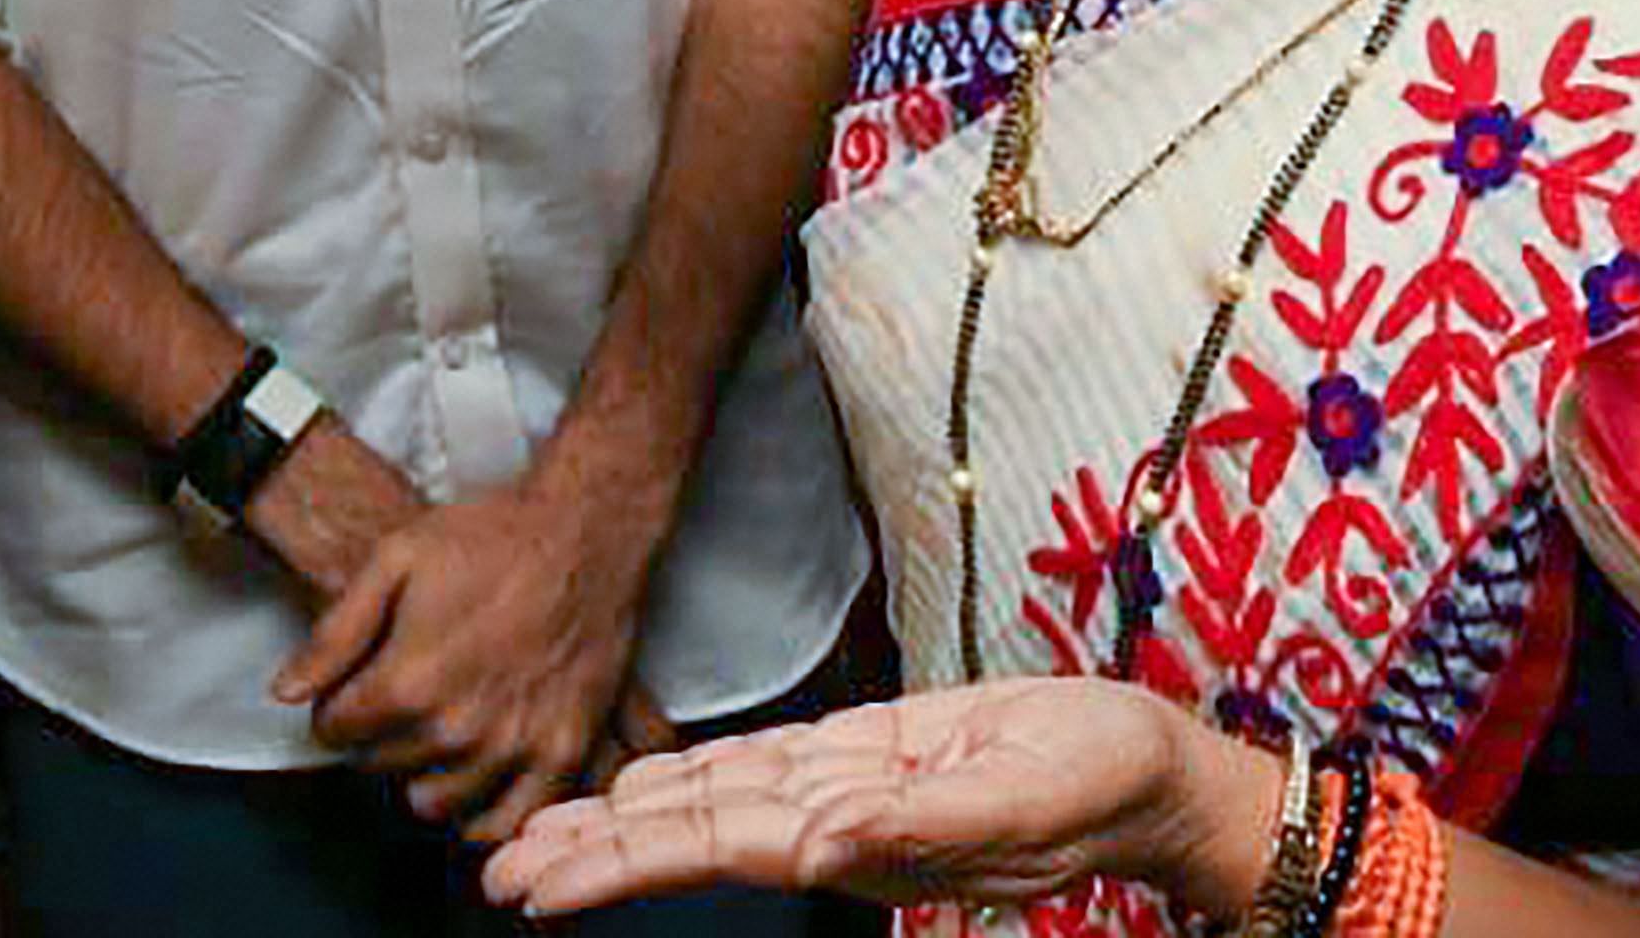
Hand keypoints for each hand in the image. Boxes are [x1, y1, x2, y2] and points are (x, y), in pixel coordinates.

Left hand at [275, 453, 677, 842]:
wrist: (585, 530)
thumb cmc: (491, 536)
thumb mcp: (394, 559)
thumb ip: (334, 633)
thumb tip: (286, 692)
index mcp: (408, 682)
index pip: (334, 733)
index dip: (335, 705)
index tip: (353, 686)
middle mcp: (459, 729)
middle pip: (380, 768)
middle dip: (378, 735)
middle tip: (401, 696)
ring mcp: (515, 748)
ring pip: (434, 803)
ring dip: (424, 772)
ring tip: (436, 730)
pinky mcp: (563, 753)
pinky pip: (507, 821)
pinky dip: (483, 812)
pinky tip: (476, 779)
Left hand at [481, 680, 1258, 922]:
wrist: (1150, 771)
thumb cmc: (1097, 783)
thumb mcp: (1017, 798)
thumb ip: (918, 827)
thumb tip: (817, 846)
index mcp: (856, 833)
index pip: (708, 846)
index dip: (616, 861)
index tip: (533, 883)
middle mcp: (835, 817)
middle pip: (686, 832)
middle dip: (587, 851)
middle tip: (489, 868)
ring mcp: (847, 787)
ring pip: (709, 803)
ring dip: (617, 820)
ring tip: (532, 835)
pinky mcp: (869, 754)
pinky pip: (760, 770)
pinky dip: (688, 780)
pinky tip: (635, 788)